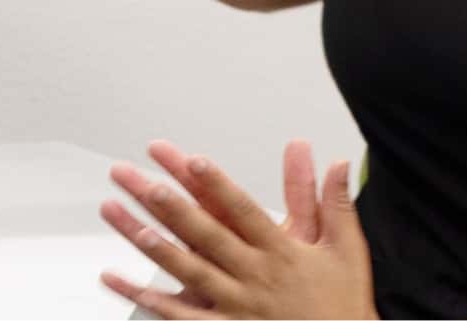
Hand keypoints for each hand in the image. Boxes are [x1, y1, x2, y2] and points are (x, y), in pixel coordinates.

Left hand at [99, 140, 377, 318]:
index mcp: (282, 252)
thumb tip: (337, 163)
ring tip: (128, 223)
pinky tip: (118, 280)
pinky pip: (179, 314)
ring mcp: (236, 305)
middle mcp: (255, 276)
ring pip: (188, 271)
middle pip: (208, 236)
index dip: (219, 185)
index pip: (245, 211)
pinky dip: (146, 298)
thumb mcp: (348, 249)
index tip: (196, 161)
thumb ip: (337, 203)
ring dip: (155, 246)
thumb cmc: (343, 302)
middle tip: (147, 184)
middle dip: (175, 209)